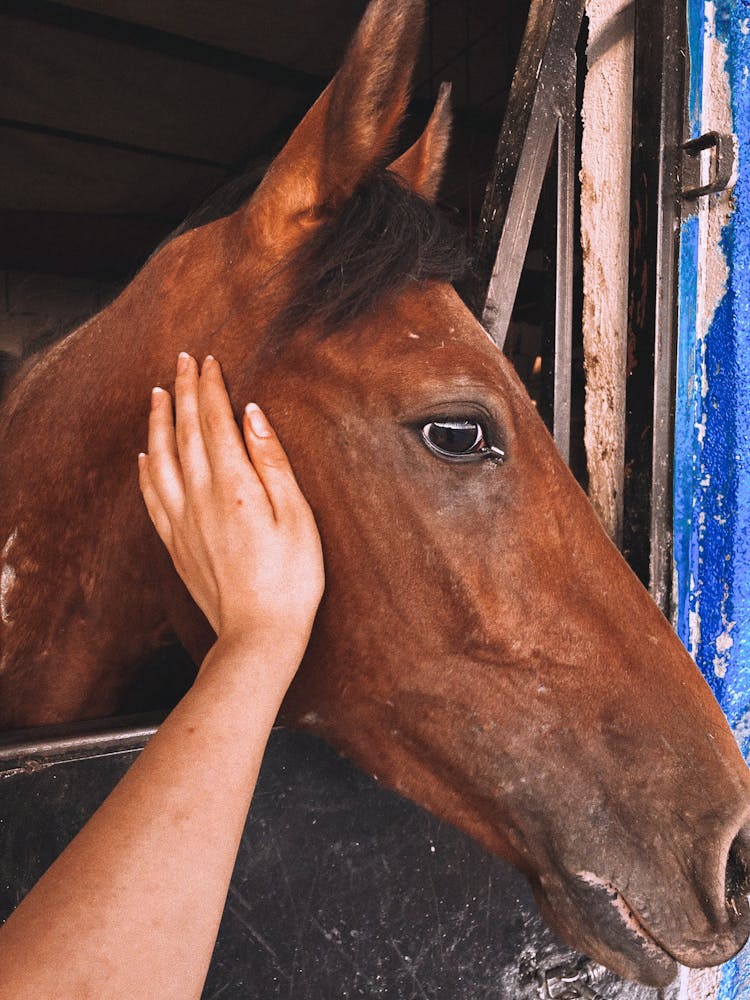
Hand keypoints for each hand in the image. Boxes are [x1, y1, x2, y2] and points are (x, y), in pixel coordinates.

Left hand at [138, 353, 323, 670]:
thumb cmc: (291, 578)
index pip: (215, 421)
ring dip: (157, 421)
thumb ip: (272, 461)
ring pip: (160, 457)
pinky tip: (145, 455)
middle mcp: (199, 496)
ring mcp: (182, 520)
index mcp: (234, 485)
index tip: (209, 361)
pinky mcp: (175, 542)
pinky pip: (151, 494)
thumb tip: (251, 415)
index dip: (210, 387)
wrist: (259, 634)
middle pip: (184, 430)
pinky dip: (146, 468)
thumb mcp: (298, 516)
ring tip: (157, 394)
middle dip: (182, 390)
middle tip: (183, 360)